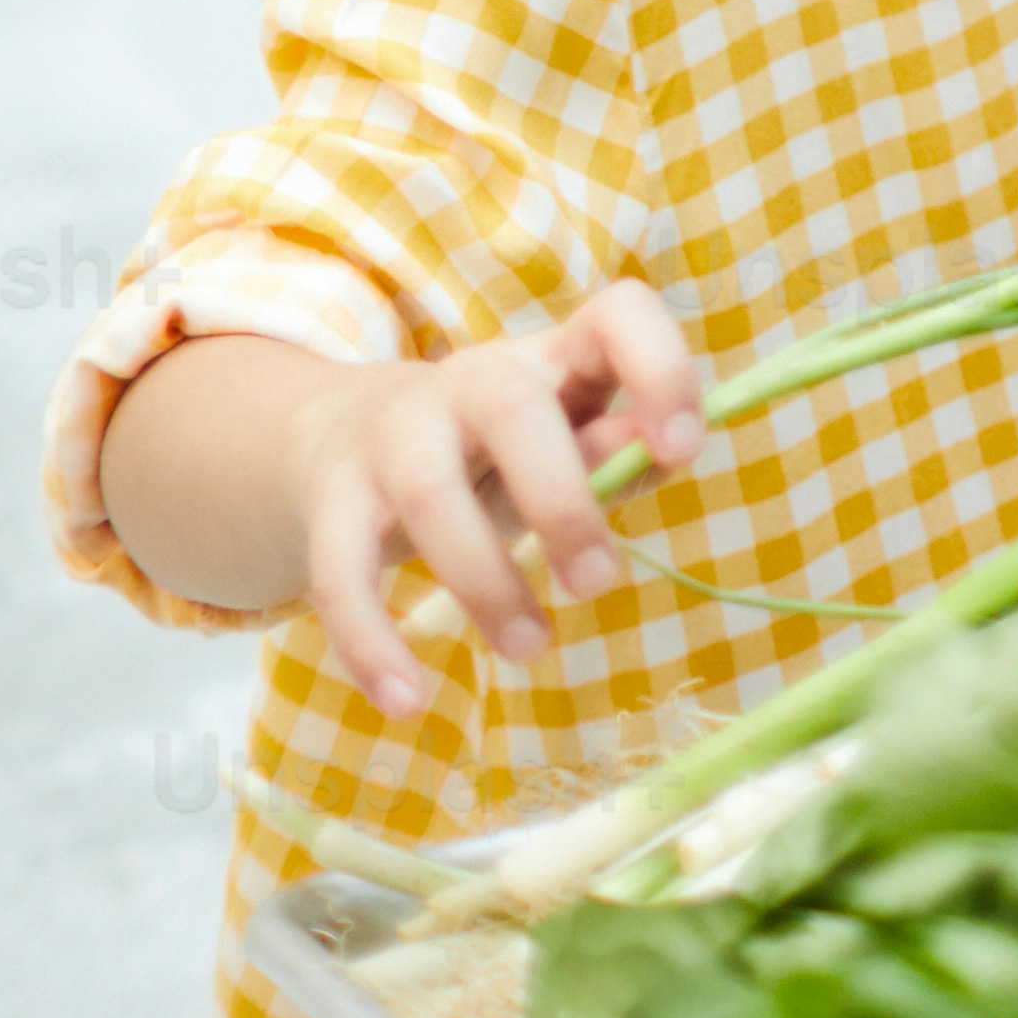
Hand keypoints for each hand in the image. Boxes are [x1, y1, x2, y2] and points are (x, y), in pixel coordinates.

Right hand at [280, 284, 704, 717]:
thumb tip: (657, 455)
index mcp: (554, 357)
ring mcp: (395, 433)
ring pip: (430, 493)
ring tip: (531, 649)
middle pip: (512, 406)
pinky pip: (341, 571)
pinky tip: (406, 702)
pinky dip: (371, 643)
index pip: (618, 315)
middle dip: (562, 499)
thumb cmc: (497, 457)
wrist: (343, 440)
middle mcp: (473, 378)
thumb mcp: (562, 447)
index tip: (684, 450)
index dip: (662, 369)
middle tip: (599, 583)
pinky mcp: (333, 500)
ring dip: (484, 582)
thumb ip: (612, 454)